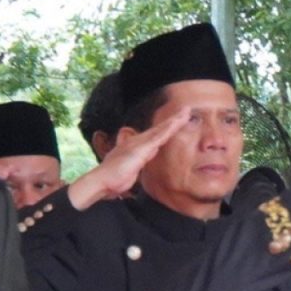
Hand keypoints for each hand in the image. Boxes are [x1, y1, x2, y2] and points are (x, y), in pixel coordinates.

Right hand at [64, 111, 187, 209]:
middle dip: (174, 120)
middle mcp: (139, 141)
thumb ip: (137, 164)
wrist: (103, 180)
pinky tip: (177, 122)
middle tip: (186, 110)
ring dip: (175, 120)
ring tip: (186, 111)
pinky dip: (168, 129)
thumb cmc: (114, 179)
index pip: (157, 136)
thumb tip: (141, 162)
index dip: (168, 128)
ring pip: (162, 129)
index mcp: (139, 147)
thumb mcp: (130, 171)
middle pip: (161, 129)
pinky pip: (159, 136)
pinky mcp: (141, 148)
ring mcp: (140, 143)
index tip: (178, 122)